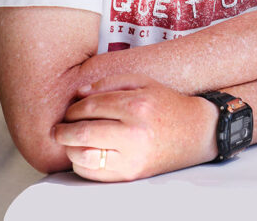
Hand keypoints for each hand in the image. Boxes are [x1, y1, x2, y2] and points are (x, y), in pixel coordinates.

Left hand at [53, 74, 215, 181]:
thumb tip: (78, 93)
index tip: (70, 111)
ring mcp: (133, 156)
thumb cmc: (168, 105)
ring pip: (83, 156)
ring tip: (70, 142)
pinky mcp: (132, 174)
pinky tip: (85, 154)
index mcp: (137, 105)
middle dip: (62, 130)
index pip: (90, 107)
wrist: (197, 132)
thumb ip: (109, 82)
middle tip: (58, 129)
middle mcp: (134, 132)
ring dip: (69, 148)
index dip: (73, 109)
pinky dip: (81, 164)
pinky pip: (93, 173)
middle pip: (81, 133)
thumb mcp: (144, 82)